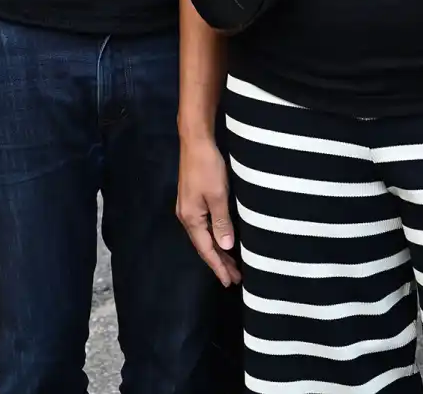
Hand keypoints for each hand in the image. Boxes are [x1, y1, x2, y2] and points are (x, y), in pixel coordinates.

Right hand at [177, 136, 240, 287]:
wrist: (195, 141)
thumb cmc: (207, 167)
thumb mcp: (217, 196)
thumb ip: (221, 222)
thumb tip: (226, 248)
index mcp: (191, 219)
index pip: (206, 250)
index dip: (218, 266)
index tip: (230, 282)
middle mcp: (186, 216)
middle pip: (204, 246)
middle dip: (219, 262)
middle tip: (236, 277)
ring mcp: (188, 208)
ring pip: (204, 236)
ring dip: (218, 250)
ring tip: (232, 264)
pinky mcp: (192, 200)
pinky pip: (204, 226)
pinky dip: (215, 236)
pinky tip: (222, 239)